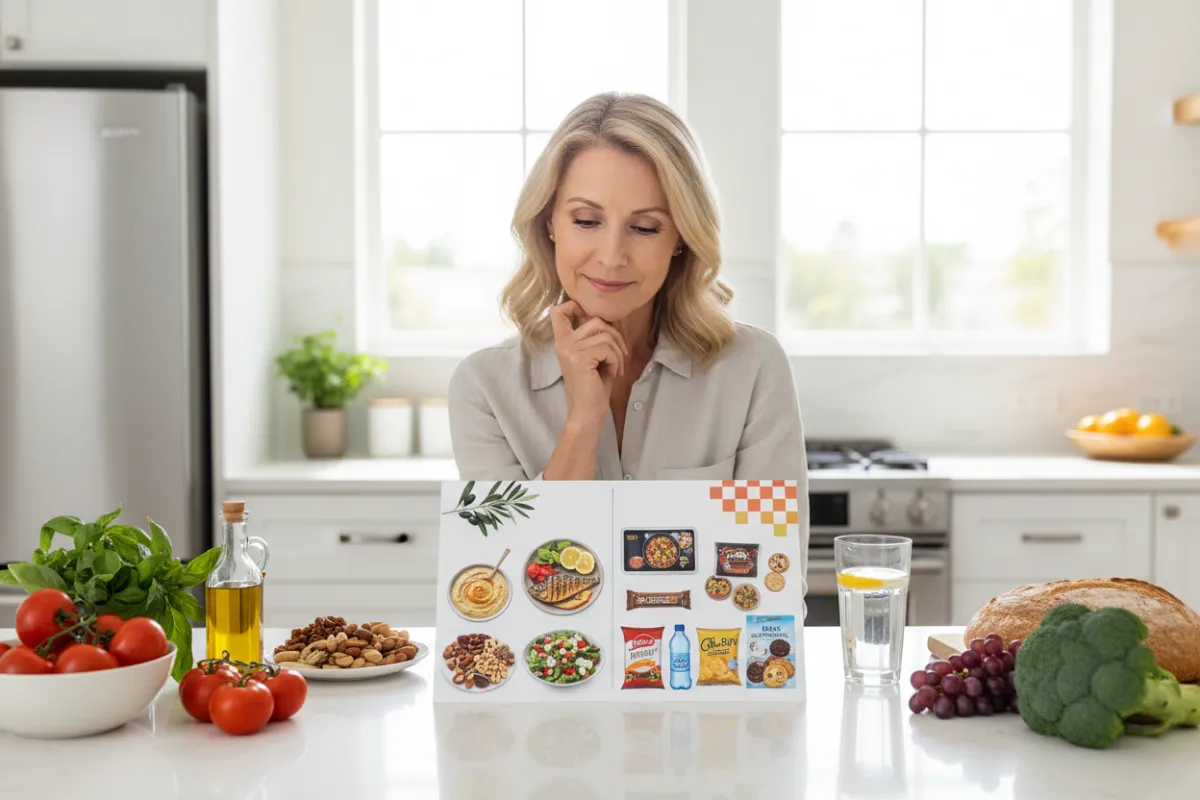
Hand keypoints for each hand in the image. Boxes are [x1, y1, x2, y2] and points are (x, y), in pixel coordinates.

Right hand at [549, 300, 629, 427]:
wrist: (587, 413)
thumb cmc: (594, 387)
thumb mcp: (594, 356)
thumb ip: (595, 337)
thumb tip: (607, 319)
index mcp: (563, 341)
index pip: (558, 310)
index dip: (577, 306)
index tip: (594, 324)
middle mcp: (563, 343)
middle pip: (596, 319)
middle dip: (615, 335)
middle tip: (620, 355)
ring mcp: (570, 350)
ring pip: (605, 334)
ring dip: (618, 351)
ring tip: (617, 368)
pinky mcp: (580, 359)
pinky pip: (608, 349)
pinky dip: (617, 361)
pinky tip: (614, 373)